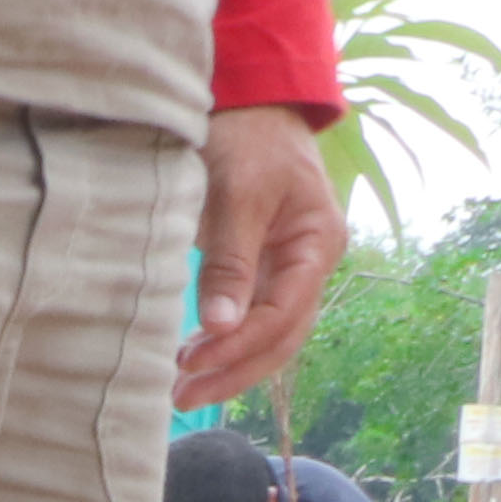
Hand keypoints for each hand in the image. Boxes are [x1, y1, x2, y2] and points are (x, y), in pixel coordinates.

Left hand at [179, 106, 349, 408]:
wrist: (249, 103)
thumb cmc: (249, 138)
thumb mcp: (238, 194)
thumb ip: (231, 261)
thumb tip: (222, 327)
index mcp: (320, 243)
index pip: (284, 314)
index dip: (239, 346)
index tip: (191, 364)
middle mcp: (311, 262)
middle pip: (282, 336)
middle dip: (235, 370)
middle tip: (181, 398)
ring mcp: (289, 267)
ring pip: (269, 334)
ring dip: (228, 363)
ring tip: (180, 387)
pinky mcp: (263, 266)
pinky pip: (252, 317)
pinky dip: (225, 342)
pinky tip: (191, 358)